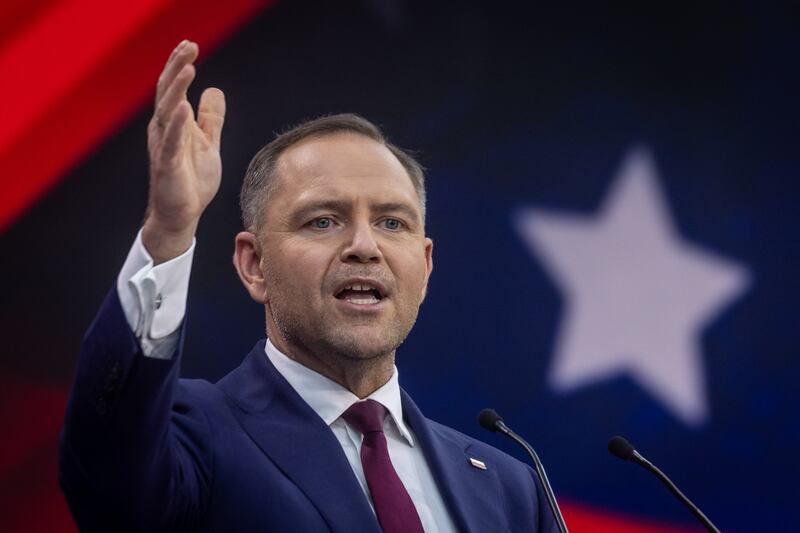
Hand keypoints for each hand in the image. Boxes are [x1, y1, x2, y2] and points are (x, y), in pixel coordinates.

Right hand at [142, 40, 225, 263]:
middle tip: (189, 46)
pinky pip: (169, 142)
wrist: (182, 215)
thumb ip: (211, 118)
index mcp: (173, 123)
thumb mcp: (208, 143)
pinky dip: (175, 124)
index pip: (173, 88)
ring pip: (165, 112)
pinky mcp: (166, 167)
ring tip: (188, 68)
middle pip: (167, 92)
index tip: (190, 45)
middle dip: (177, 67)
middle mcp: (163, 131)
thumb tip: (214, 89)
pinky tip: (183, 107)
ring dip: (176, 89)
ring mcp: (163, 147)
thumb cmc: (192, 180)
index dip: (179, 65)